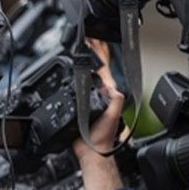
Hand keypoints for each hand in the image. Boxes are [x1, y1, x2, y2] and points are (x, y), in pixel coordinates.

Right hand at [74, 39, 125, 158]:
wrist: (91, 152)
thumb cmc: (102, 138)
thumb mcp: (112, 118)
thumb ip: (114, 102)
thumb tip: (112, 87)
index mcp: (108, 95)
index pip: (104, 70)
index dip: (100, 54)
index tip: (94, 41)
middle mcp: (99, 95)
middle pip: (96, 69)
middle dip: (93, 52)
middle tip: (89, 38)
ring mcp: (89, 100)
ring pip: (86, 76)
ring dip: (86, 61)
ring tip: (84, 47)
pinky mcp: (79, 106)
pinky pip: (77, 87)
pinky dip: (75, 76)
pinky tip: (74, 69)